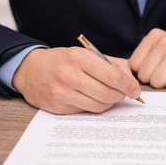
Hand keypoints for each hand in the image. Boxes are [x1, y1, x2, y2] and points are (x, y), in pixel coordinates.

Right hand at [12, 47, 140, 113]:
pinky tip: (92, 98)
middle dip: (121, 95)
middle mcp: (69, 75)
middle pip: (108, 94)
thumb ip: (112, 64)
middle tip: (123, 93)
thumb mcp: (86, 53)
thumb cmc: (64, 60)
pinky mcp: (57, 107)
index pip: (113, 77)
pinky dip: (95, 106)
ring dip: (109, 103)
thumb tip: (131, 81)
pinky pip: (86, 111)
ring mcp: (61, 93)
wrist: (30, 69)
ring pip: (99, 106)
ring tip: (109, 95)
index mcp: (79, 57)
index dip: (129, 85)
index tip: (135, 89)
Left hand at [130, 28, 165, 89]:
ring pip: (158, 82)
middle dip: (156, 80)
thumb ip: (144, 60)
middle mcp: (164, 40)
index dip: (145, 73)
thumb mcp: (160, 51)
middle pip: (145, 76)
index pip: (133, 66)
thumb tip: (125, 78)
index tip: (158, 69)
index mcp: (153, 36)